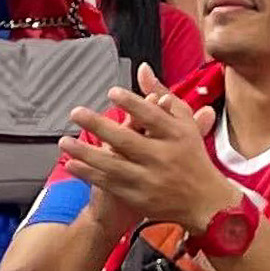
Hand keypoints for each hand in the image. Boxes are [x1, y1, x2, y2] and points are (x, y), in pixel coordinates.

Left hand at [58, 83, 253, 241]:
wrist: (205, 202)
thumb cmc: (192, 156)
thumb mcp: (184, 122)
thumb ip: (162, 95)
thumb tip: (142, 69)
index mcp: (177, 135)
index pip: (152, 116)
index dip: (132, 103)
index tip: (112, 92)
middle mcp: (163, 157)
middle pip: (128, 140)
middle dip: (99, 126)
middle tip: (76, 113)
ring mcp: (150, 179)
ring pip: (113, 164)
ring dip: (86, 153)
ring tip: (64, 141)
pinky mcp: (139, 197)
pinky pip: (110, 183)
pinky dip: (89, 174)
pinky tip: (71, 163)